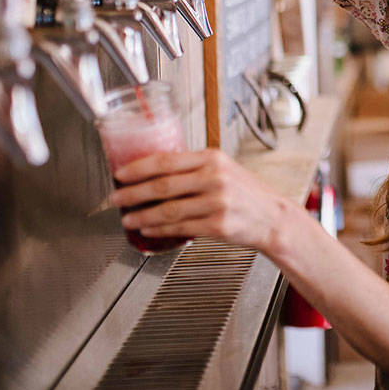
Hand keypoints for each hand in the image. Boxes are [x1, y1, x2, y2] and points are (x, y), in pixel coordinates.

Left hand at [110, 148, 289, 251]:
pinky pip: (180, 229)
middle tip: (116, 198)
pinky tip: (149, 230)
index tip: (120, 174)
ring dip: (142, 216)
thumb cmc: (246, 193)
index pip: (166, 160)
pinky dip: (160, 230)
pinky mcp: (218, 226)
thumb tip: (155, 171)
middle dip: (132, 193)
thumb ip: (195, 168)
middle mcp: (215, 179)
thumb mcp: (224, 169)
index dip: (138, 168)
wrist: (272, 217)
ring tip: (128, 218)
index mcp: (213, 159)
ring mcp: (217, 203)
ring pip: (168, 210)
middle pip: (163, 186)